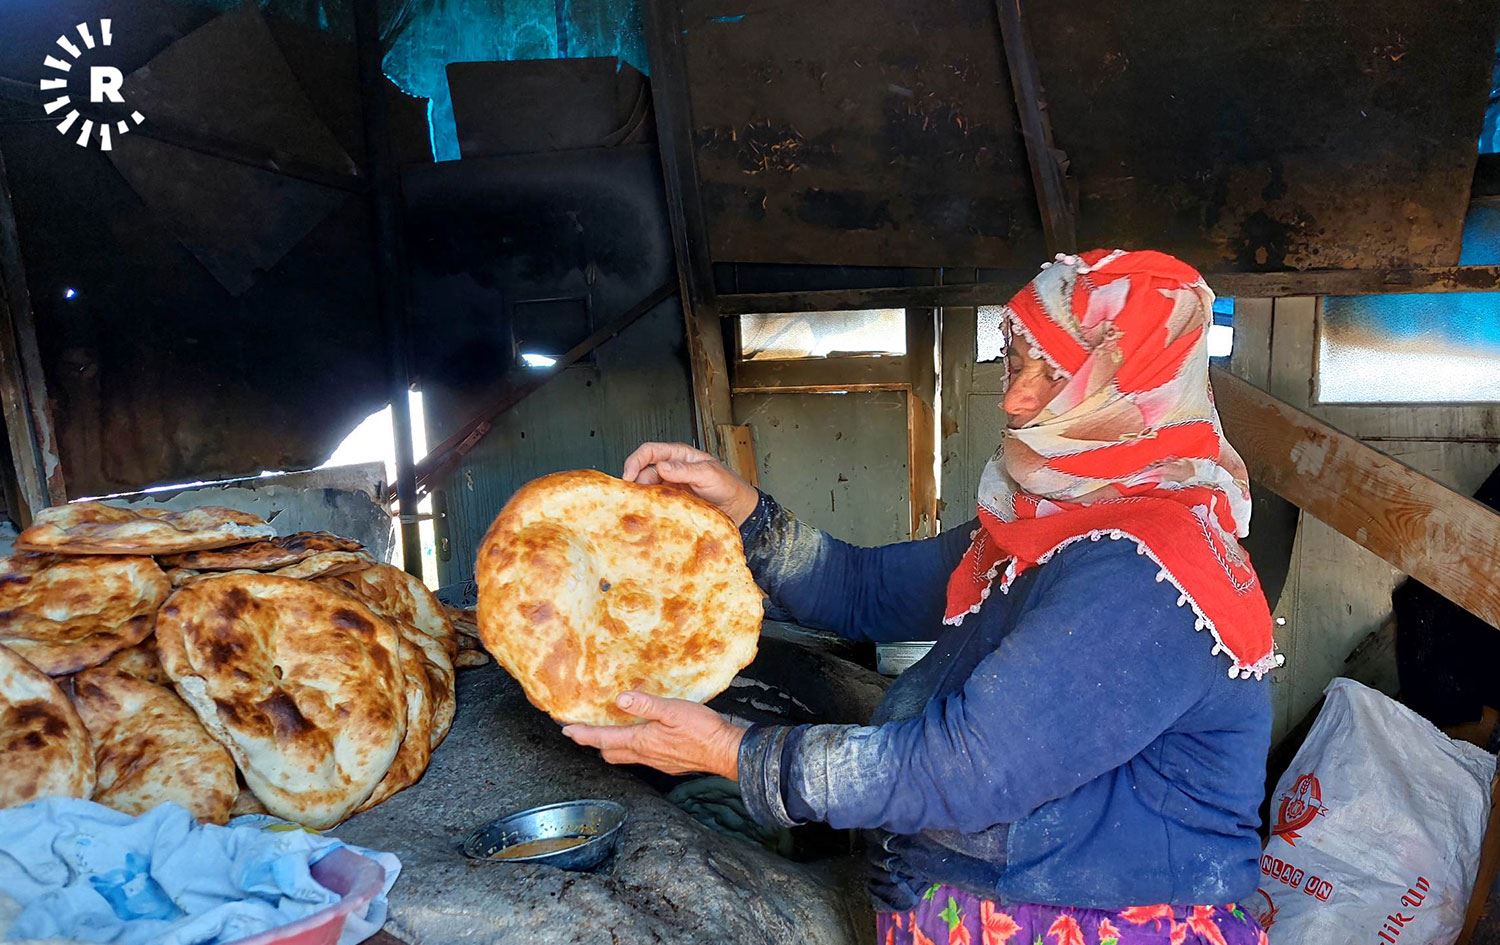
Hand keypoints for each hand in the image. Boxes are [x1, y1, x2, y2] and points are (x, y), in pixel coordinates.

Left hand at [562, 692, 746, 779]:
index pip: (603, 740)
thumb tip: (620, 700)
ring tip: (608, 732)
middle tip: (584, 731)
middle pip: (610, 752)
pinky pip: (642, 757)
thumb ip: (645, 705)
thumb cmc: (701, 730)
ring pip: (626, 756)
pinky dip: (632, 747)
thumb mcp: (672, 710)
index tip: (567, 730)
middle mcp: (645, 755)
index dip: (583, 734)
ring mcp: (656, 761)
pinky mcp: (668, 763)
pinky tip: (640, 737)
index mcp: (641, 741)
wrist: (725, 751)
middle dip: (595, 742)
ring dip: (613, 746)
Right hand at [621, 442, 758, 526]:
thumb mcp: (708, 474)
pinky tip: (649, 513)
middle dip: (634, 482)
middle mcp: (672, 469)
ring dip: (641, 496)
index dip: (635, 461)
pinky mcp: (672, 502)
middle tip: (631, 497)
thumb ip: (685, 470)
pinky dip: (649, 507)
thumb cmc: (728, 486)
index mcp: (679, 455)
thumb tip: (661, 466)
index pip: (649, 451)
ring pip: (647, 488)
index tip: (628, 477)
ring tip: (640, 507)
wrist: (738, 509)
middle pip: (643, 471)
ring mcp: (671, 486)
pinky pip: (655, 503)